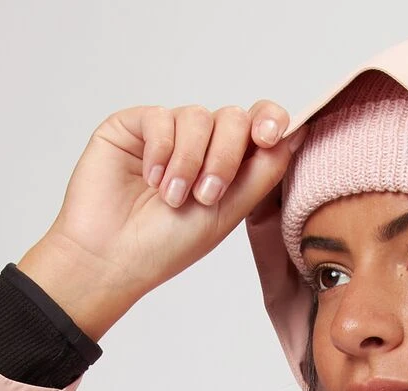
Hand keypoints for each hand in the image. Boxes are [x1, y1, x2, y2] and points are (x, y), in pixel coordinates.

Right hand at [18, 102, 307, 339]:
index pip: (259, 126)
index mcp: (229, 167)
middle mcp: (200, 146)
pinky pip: (161, 117)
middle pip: (233, 118)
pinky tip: (151, 179)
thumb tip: (294, 136)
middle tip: (206, 195)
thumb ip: (261, 174)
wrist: (112, 257)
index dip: (270, 121)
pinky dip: (162, 150)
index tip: (269, 136)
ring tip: (172, 197)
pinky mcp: (133, 127)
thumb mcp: (227, 212)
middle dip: (226, 156)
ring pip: (198, 116)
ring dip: (190, 160)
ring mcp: (167, 134)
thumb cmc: (166, 246)